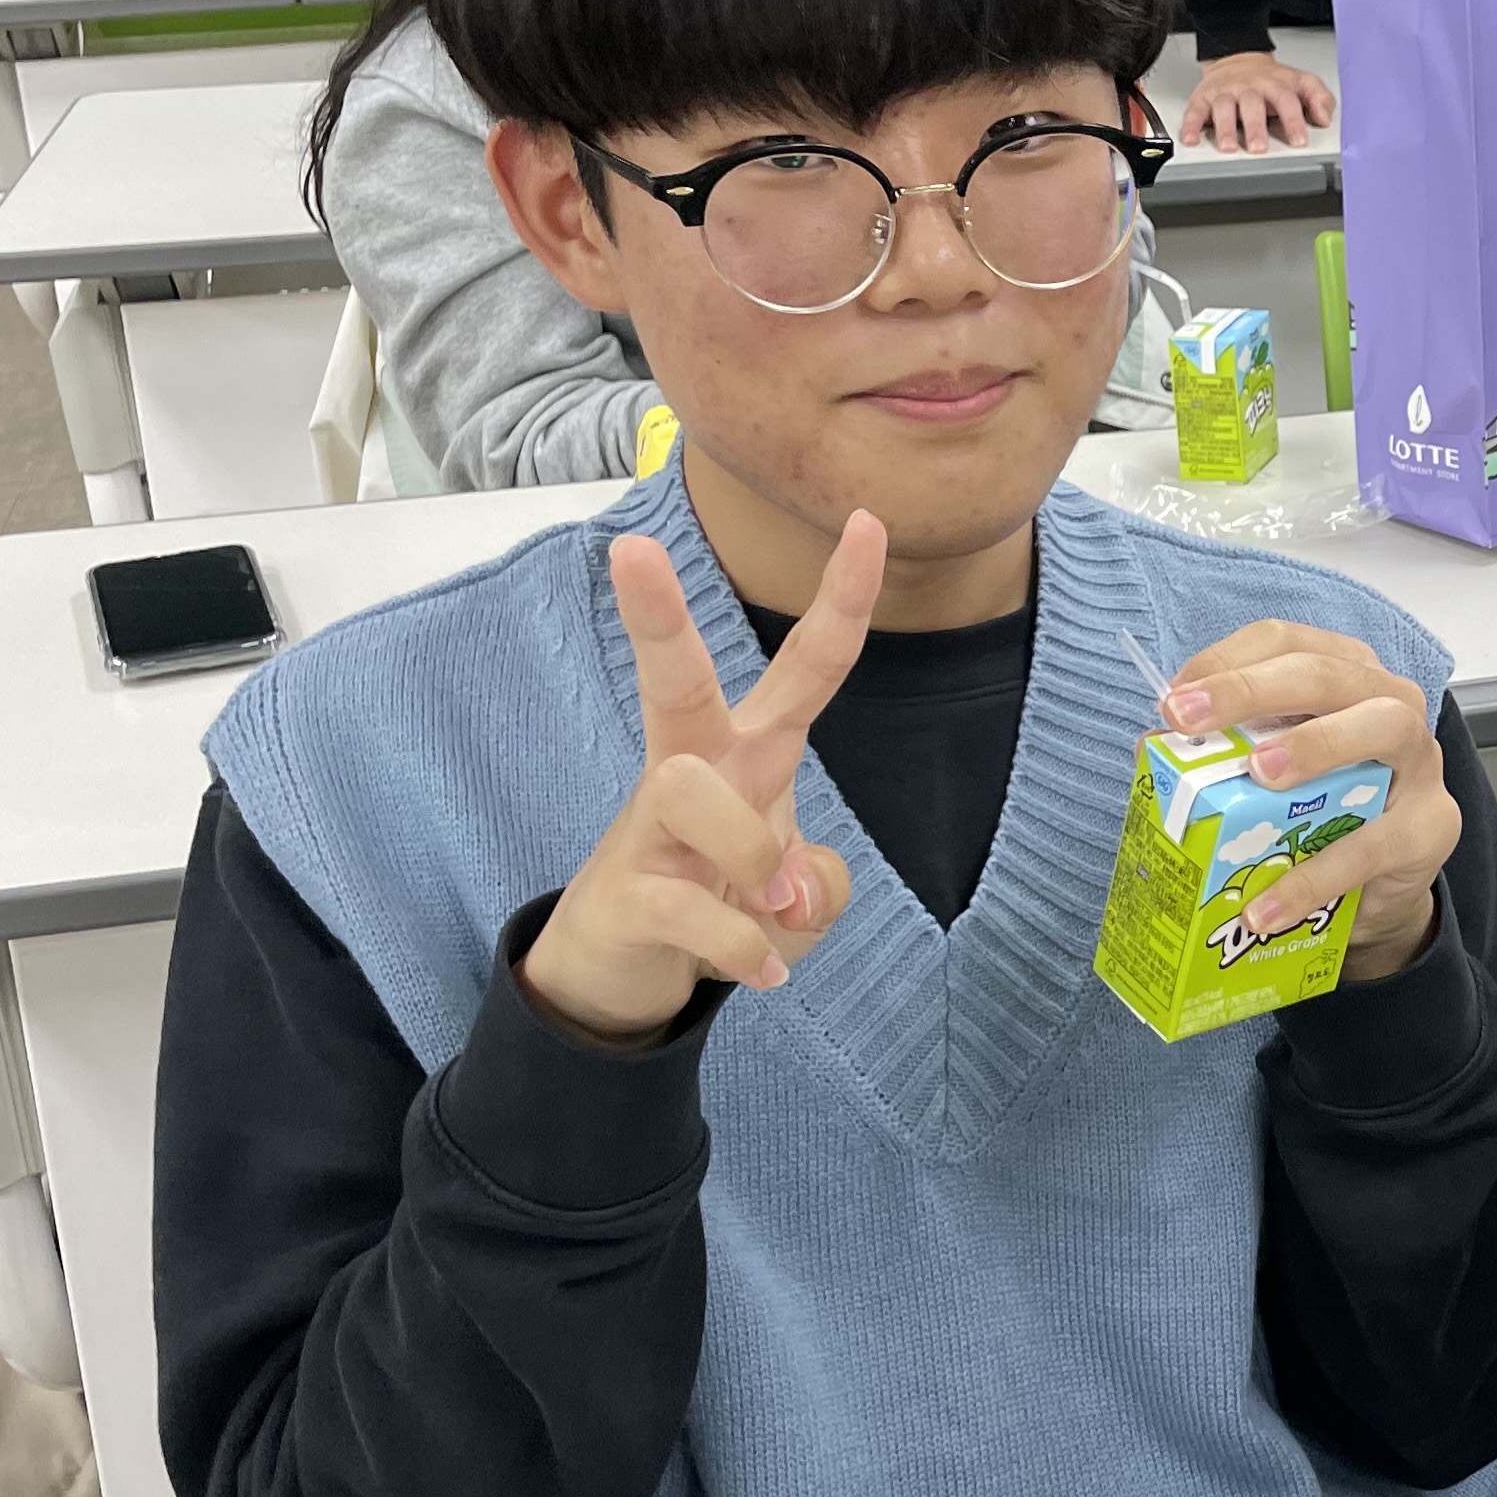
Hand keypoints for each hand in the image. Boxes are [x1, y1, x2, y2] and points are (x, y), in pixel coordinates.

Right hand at [520, 516, 882, 1044]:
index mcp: (749, 752)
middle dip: (660, 619)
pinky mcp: (626, 896)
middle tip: (627, 545)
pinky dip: (743, 950)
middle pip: (677, 682)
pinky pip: (694, 909)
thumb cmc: (720, 896)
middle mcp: (694, 773)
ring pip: (699, 799)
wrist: (627, 971)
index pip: (807, 667)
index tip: (869, 521)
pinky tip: (764, 976)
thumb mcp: (797, 894)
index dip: (843, 600)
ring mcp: (650, 830)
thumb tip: (792, 890)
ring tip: (769, 915)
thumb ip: (820, 882)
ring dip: (755, 866)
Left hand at [1160, 623, 1458, 982]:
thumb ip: (1227, 753)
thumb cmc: (1325, 812)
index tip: (1175, 699)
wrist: (1381, 889)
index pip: (1285, 642)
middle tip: (1189, 719)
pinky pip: (1373, 845)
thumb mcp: (1273, 776)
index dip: (1227, 661)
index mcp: (1343, 675)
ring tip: (1259, 773)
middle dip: (1250, 690)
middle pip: (1326, 674)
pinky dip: (1316, 876)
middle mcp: (1389, 701)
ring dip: (1315, 744)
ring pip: (1380, 726)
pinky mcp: (1432, 826)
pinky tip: (1268, 906)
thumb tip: (1156, 746)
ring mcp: (1420, 760)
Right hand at [1183, 48, 1337, 152]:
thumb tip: (1324, 118)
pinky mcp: (1204, 97)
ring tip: (1228, 148)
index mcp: (1274, 84)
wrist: (1236, 60)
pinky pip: (1195, 111)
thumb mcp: (1300, 82)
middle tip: (1258, 148)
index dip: (1293, 120)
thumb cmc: (1270, 80)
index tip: (1298, 140)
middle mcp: (1248, 87)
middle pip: (1252, 105)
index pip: (1286, 100)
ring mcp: (1225, 92)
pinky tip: (1191, 139)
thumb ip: (1319, 98)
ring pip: (1224, 108)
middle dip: (1255, 127)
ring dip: (1225, 128)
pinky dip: (1191, 125)